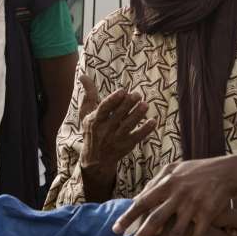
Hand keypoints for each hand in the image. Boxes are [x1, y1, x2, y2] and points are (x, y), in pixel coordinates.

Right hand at [78, 75, 156, 196]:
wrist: (95, 160)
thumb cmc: (92, 131)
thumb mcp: (86, 114)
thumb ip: (88, 95)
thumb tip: (83, 76)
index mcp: (95, 120)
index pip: (104, 109)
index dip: (113, 100)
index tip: (123, 91)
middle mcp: (105, 130)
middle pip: (118, 116)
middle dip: (128, 105)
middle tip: (137, 94)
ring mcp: (116, 139)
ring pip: (128, 126)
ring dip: (137, 115)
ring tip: (145, 105)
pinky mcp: (126, 146)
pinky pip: (137, 137)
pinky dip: (145, 130)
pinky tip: (153, 121)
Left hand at [113, 157, 236, 235]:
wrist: (225, 171)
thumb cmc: (196, 170)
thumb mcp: (173, 169)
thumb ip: (155, 182)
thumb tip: (136, 197)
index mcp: (166, 184)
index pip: (142, 201)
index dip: (128, 216)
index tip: (114, 231)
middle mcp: (177, 195)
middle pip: (156, 219)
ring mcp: (192, 205)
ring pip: (177, 233)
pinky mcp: (207, 214)